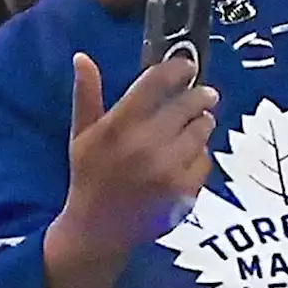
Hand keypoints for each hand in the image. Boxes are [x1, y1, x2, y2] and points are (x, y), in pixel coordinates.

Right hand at [55, 53, 217, 251]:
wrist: (98, 230)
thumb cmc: (90, 177)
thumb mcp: (82, 136)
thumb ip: (86, 95)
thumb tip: (82, 57)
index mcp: (116, 127)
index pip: (156, 83)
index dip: (177, 69)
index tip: (186, 67)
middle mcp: (143, 145)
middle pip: (188, 103)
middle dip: (200, 96)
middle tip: (204, 96)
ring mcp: (167, 169)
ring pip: (202, 129)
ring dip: (201, 124)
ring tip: (192, 128)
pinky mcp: (184, 190)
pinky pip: (205, 159)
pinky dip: (199, 156)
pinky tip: (184, 160)